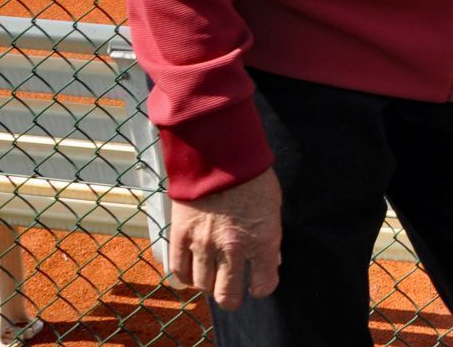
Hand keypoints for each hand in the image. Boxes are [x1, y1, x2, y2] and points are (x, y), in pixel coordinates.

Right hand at [169, 167, 282, 310]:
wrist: (219, 154)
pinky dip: (186, 276)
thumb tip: (270, 262)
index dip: (261, 287)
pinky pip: (179, 271)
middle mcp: (233, 248)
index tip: (258, 283)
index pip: (263, 286)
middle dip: (231, 298)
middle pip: (227, 295)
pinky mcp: (180, 237)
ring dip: (208, 284)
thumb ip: (269, 238)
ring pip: (202, 286)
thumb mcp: (273, 207)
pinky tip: (193, 270)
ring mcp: (204, 245)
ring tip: (212, 276)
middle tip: (231, 293)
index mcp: (262, 240)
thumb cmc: (251, 178)